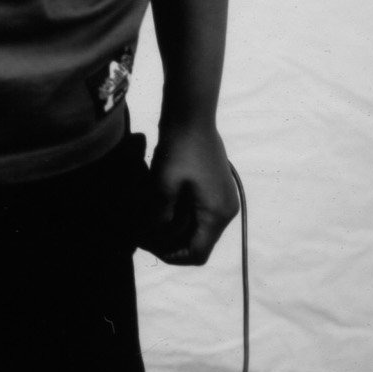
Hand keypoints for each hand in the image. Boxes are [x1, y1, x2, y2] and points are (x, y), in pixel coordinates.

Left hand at [141, 118, 237, 265]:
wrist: (191, 116)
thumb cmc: (178, 149)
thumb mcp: (164, 185)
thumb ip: (159, 216)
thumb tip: (152, 235)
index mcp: (217, 214)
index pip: (198, 253)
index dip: (172, 255)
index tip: (148, 246)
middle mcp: (227, 210)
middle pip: (200, 242)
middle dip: (172, 242)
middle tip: (146, 234)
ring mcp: (224, 198)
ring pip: (200, 228)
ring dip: (176, 228)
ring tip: (152, 220)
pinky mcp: (218, 188)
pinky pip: (201, 213)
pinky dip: (183, 215)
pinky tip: (164, 206)